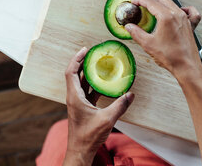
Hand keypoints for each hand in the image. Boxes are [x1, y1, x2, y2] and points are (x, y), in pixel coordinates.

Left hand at [63, 47, 133, 165]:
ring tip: (98, 63)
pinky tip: (103, 82)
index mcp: (75, 96)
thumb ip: (120, 106)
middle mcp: (74, 97)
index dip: (76, 59)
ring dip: (88, 72)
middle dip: (82, 62)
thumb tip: (130, 94)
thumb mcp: (107, 119)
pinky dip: (93, 84)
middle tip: (93, 53)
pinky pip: (86, 90)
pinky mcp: (82, 107)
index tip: (85, 50)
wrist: (80, 151)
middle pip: (74, 74)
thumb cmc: (88, 136)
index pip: (71, 72)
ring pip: (80, 82)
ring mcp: (77, 102)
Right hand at [125, 0, 201, 81]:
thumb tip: (129, 27)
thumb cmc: (171, 57)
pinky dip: (184, 8)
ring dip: (162, 1)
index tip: (134, 1)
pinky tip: (180, 10)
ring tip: (154, 3)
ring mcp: (185, 18)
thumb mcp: (148, 44)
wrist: (187, 67)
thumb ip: (136, 33)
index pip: (150, 2)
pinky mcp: (191, 25)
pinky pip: (190, 11)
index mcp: (166, 17)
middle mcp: (177, 14)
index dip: (140, 0)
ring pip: (173, 3)